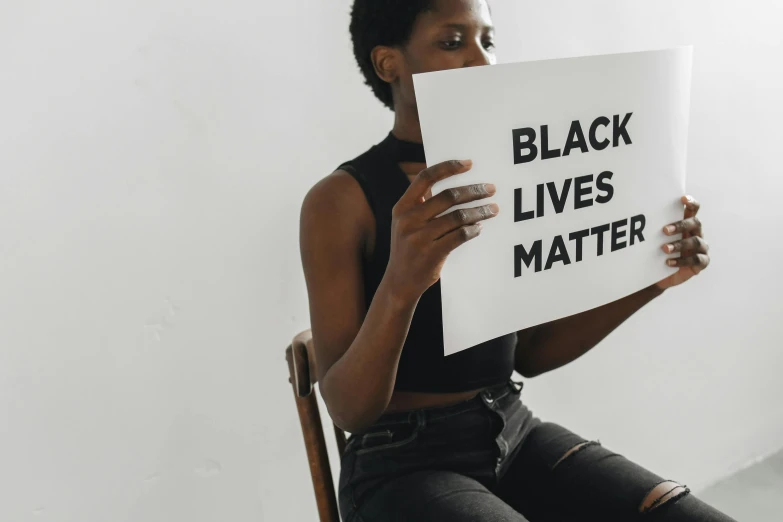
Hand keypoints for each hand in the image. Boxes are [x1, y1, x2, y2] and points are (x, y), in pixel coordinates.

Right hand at [385, 159, 498, 301]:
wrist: (399, 282)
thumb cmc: (409, 249)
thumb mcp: (407, 223)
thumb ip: (423, 205)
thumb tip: (456, 186)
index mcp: (402, 207)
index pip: (426, 178)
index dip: (448, 168)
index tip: (469, 164)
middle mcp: (408, 219)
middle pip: (448, 196)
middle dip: (474, 190)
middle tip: (491, 189)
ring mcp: (419, 237)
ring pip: (458, 217)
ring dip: (479, 211)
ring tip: (493, 209)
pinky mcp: (431, 253)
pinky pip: (459, 236)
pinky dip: (473, 230)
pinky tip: (479, 228)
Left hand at [656, 195, 709, 289]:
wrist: (661, 275)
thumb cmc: (659, 252)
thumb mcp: (655, 239)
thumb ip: (652, 228)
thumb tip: (634, 217)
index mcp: (687, 224)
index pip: (694, 209)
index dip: (691, 203)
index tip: (683, 199)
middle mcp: (696, 233)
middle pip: (695, 223)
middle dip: (680, 225)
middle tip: (664, 230)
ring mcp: (701, 248)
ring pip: (696, 242)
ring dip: (679, 244)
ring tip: (664, 249)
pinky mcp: (701, 262)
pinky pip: (696, 260)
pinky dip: (682, 261)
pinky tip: (668, 262)